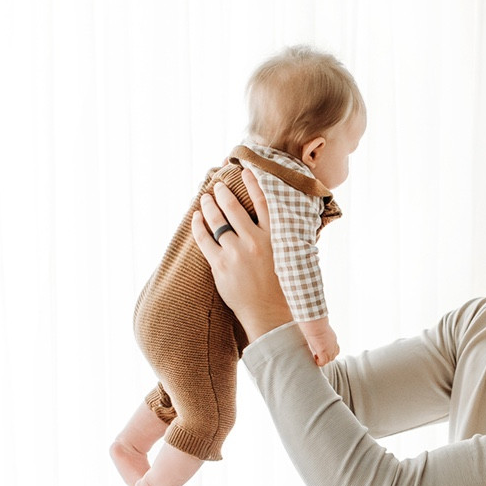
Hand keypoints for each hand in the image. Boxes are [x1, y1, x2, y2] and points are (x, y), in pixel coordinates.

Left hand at [190, 169, 292, 343]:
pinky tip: (196, 217)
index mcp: (274, 238)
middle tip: (218, 185)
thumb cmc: (281, 289)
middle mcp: (255, 241)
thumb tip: (280, 221)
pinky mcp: (220, 265)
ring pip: (217, 221)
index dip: (253, 183)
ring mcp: (236, 253)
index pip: (263, 202)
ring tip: (206, 197)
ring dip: (209, 205)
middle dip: (223, 193)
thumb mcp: (290, 258)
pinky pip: (204, 239)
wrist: (269, 315)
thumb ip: (282, 238)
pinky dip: (198, 225)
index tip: (245, 170)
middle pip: (234, 208)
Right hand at [299, 317, 340, 365]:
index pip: (336, 350)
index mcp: (333, 339)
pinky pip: (323, 362)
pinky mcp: (323, 351)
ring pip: (328, 360)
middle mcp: (333, 345)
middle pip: (333, 356)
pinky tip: (314, 357)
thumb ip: (322, 334)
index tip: (321, 350)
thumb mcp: (321, 329)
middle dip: (326, 357)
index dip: (329, 352)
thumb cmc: (315, 323)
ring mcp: (329, 349)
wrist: (315, 323)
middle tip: (318, 354)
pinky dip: (319, 362)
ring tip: (315, 356)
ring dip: (322, 360)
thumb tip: (316, 332)